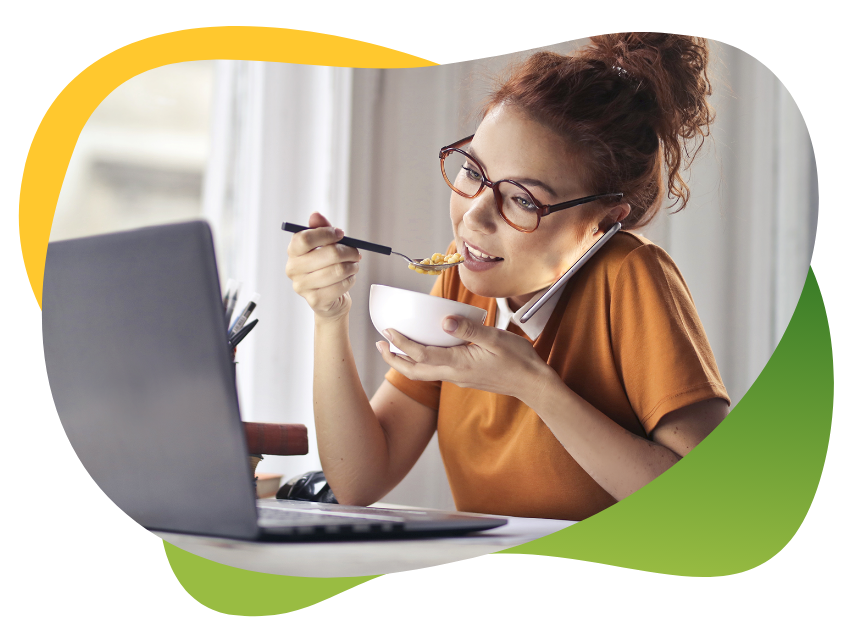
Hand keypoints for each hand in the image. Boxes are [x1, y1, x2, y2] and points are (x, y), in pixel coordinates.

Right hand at [285, 212, 361, 320]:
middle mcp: (293, 269)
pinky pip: (341, 286)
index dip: (326, 234)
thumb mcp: (323, 245)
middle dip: (348, 251)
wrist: (328, 298)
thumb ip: (321, 229)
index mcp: (293, 251)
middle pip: (327, 254)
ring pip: (337, 270)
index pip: (305, 238)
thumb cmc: (325, 267)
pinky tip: (348, 278)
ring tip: (353, 265)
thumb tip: (315, 215)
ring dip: (352, 266)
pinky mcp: (315, 300)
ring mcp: (302, 286)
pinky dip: (350, 280)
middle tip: (356, 252)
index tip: (340, 234)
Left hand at [375, 315, 557, 402]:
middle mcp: (454, 375)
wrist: (534, 385)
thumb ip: (470, 329)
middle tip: (378, 343)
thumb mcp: (496, 338)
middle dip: (393, 358)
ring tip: (392, 348)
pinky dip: (421, 363)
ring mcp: (459, 379)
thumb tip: (444, 320)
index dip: (401, 343)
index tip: (387, 330)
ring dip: (404, 362)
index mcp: (459, 364)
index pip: (421, 355)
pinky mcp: (465, 378)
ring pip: (423, 374)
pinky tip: (423, 351)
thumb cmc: (519, 360)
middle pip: (414, 371)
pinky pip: (436, 372)